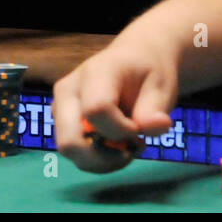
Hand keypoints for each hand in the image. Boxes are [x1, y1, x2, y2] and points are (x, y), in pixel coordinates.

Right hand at [52, 36, 178, 173]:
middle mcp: (67, 91)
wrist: (131, 61)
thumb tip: (153, 128)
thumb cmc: (146, 72)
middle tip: (132, 147)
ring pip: (69, 151)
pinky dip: (98, 161)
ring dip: (103, 161)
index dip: (122, 130)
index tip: (140, 129)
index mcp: (93, 74)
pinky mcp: (61, 121)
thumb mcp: (161, 86)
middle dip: (105, 156)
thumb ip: (155, 110)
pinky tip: (116, 148)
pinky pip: (74, 153)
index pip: (95, 111)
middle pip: (70, 140)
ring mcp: (60, 107)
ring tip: (127, 147)